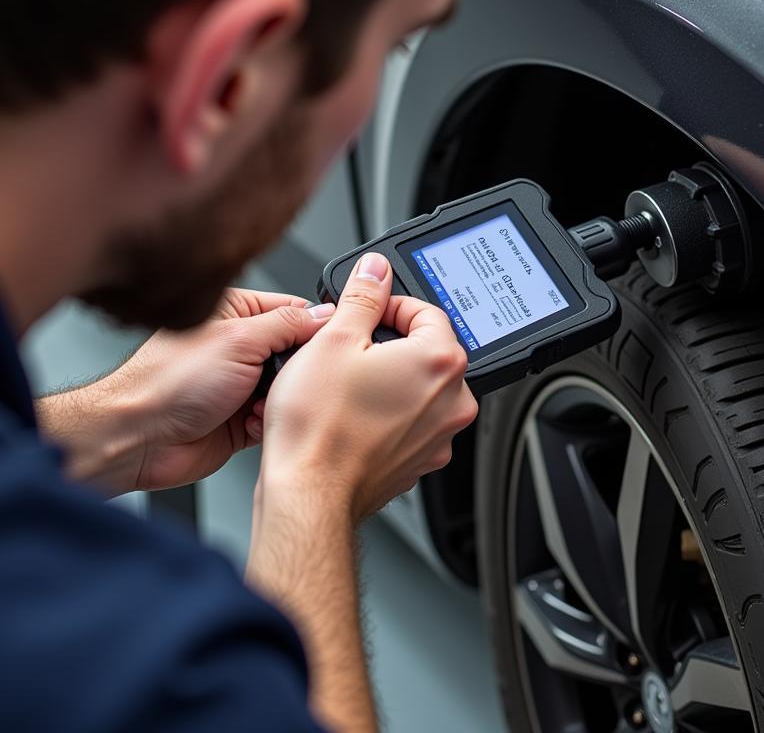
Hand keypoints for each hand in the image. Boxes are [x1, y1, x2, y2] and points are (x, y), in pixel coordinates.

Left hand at [43, 289, 337, 494]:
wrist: (136, 440)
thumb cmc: (166, 384)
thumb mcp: (238, 340)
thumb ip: (287, 324)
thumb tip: (324, 314)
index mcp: (235, 313)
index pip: (295, 310)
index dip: (316, 326)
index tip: (331, 342)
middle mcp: (239, 346)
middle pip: (296, 351)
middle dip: (299, 370)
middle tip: (296, 378)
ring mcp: (241, 382)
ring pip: (289, 387)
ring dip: (284, 399)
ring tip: (269, 403)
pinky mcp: (241, 417)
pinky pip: (276, 417)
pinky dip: (272, 422)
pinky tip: (257, 423)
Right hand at [255, 252, 477, 521]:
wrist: (308, 494)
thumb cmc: (318, 426)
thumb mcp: (334, 339)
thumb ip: (363, 296)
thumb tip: (375, 271)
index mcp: (441, 361)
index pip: (426, 310)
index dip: (388, 305)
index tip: (364, 311)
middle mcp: (454, 400)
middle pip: (427, 348)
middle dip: (390, 342)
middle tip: (350, 348)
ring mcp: (440, 434)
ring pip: (420, 386)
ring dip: (390, 377)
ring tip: (347, 384)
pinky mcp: (422, 460)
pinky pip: (411, 421)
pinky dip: (388, 412)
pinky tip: (353, 414)